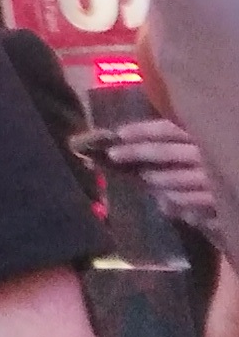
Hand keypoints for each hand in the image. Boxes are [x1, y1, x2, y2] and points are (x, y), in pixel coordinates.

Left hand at [105, 116, 220, 233]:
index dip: (142, 130)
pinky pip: (191, 205)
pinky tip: (169, 206)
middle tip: (112, 155)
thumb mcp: (202, 150)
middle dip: (136, 153)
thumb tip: (143, 150)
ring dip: (156, 181)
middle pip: (165, 151)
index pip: (168, 129)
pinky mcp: (222, 204)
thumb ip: (176, 149)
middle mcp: (208, 155)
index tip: (118, 133)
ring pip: (175, 180)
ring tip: (146, 181)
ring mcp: (215, 180)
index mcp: (202, 136)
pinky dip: (178, 205)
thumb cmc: (223, 162)